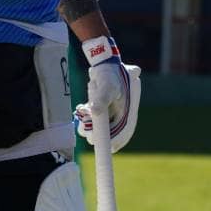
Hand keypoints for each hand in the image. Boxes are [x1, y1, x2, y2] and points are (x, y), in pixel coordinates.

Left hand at [75, 37, 140, 152]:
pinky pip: (93, 121)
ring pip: (98, 128)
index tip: (103, 148)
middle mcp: (121, 116)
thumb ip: (101, 99)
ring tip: (82, 115)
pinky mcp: (102, 110)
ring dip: (88, 125)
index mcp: (128, 113)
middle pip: (109, 134)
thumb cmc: (110, 74)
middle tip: (85, 127)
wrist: (104, 63)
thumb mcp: (107, 86)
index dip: (114, 144)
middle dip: (96, 133)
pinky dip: (86, 118)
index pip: (123, 135)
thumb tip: (94, 112)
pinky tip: (82, 108)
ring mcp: (111, 114)